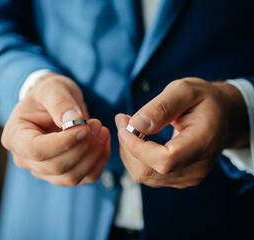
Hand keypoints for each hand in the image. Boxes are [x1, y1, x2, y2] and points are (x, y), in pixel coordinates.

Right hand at [1, 73, 109, 185]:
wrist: (55, 103)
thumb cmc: (49, 93)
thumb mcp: (52, 87)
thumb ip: (60, 101)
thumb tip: (74, 120)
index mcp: (15, 136)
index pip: (36, 150)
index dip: (63, 143)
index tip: (85, 127)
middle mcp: (25, 158)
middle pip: (55, 167)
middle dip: (82, 147)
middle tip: (97, 124)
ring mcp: (43, 170)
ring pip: (71, 177)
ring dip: (93, 155)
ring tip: (101, 129)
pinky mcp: (62, 175)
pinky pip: (85, 177)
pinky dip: (99, 161)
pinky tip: (103, 141)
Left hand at [116, 78, 248, 188]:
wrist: (223, 117)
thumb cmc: (204, 101)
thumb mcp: (184, 91)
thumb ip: (161, 107)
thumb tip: (136, 124)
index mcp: (203, 143)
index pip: (165, 160)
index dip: (138, 147)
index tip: (124, 125)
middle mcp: (196, 168)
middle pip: (148, 171)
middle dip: (127, 146)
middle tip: (122, 120)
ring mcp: (187, 177)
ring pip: (143, 175)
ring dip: (128, 151)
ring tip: (128, 126)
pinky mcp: (178, 179)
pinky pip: (146, 174)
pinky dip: (135, 157)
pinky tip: (136, 139)